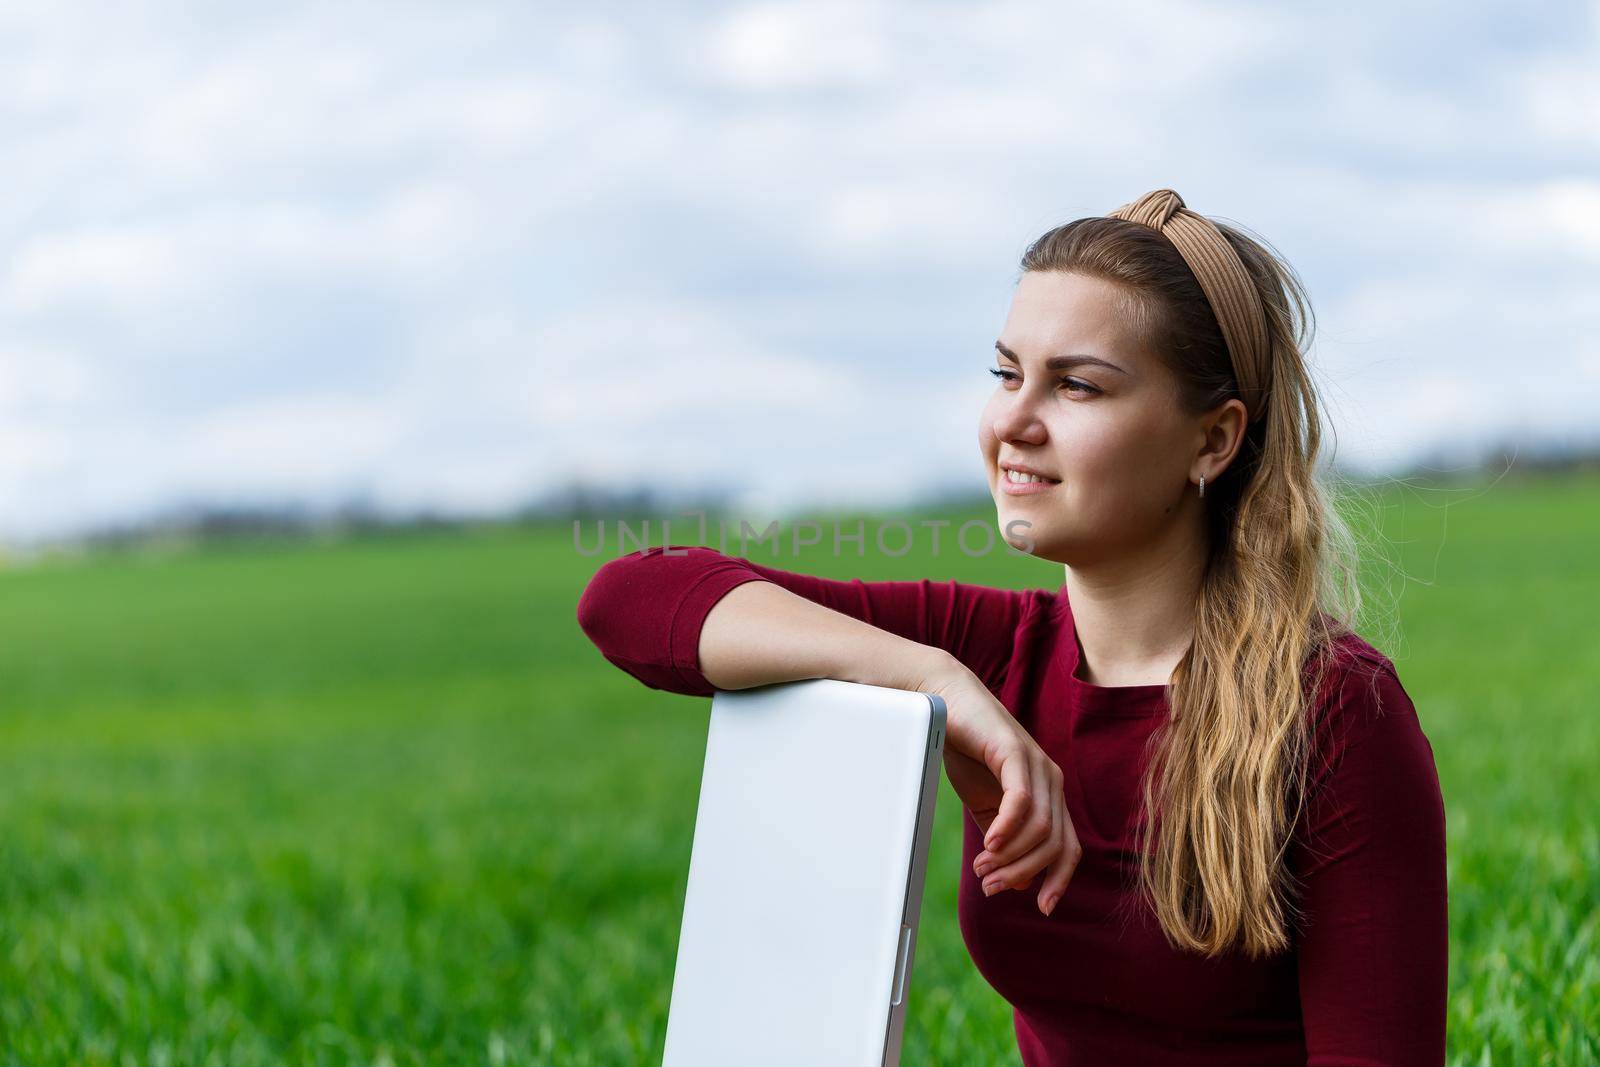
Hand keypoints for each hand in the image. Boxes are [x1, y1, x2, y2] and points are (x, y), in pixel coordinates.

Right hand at [923, 661, 1082, 916]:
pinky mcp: (1016, 751)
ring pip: (1040, 828)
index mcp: (1048, 795)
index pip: (1068, 848)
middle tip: (990, 886)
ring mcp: (1038, 765)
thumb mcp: (985, 803)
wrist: (945, 701)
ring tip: (983, 868)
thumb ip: (1002, 837)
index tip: (1041, 908)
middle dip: (1023, 874)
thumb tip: (1016, 882)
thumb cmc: (965, 749)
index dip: (1059, 881)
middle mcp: (1052, 780)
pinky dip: (1008, 828)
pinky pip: (1022, 800)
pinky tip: (990, 844)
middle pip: (1055, 845)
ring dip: (1011, 857)